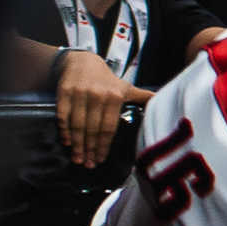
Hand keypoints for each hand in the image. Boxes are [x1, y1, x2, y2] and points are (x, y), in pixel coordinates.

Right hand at [53, 50, 147, 169]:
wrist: (82, 61)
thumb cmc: (107, 80)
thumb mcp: (127, 87)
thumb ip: (142, 97)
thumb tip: (164, 101)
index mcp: (116, 96)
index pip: (109, 127)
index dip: (103, 146)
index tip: (100, 159)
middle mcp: (98, 95)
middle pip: (92, 129)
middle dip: (90, 149)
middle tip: (88, 164)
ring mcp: (80, 93)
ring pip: (77, 125)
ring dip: (77, 144)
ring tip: (78, 158)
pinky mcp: (64, 92)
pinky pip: (63, 116)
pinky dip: (64, 130)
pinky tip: (66, 142)